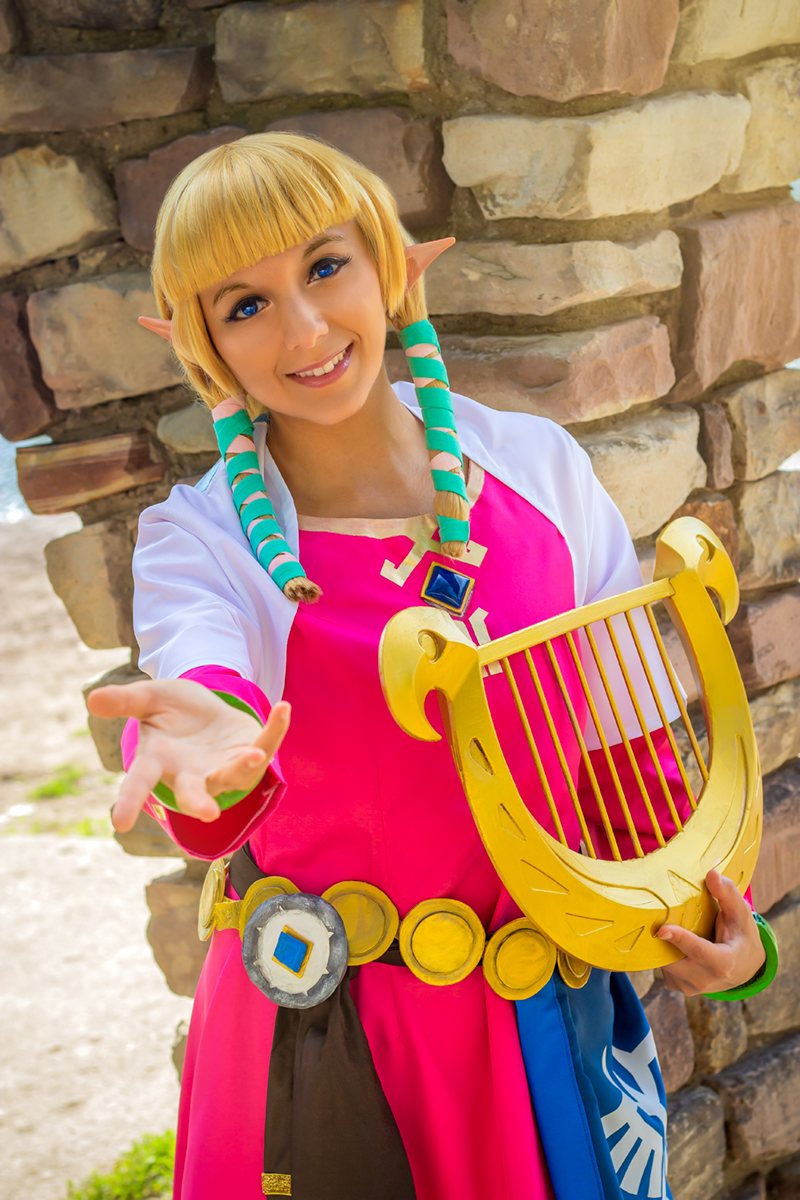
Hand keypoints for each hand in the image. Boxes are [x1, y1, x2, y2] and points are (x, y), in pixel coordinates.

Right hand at [87, 679, 289, 830]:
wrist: (207, 710)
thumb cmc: (172, 711)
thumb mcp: (149, 699)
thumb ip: (125, 701)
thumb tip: (91, 699)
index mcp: (160, 762)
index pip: (140, 783)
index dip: (129, 801)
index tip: (118, 823)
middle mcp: (192, 774)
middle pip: (193, 794)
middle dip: (199, 804)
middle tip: (207, 813)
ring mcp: (224, 769)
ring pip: (235, 775)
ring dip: (244, 767)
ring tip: (254, 755)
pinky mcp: (252, 752)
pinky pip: (267, 743)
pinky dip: (275, 728)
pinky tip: (283, 708)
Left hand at [657, 869, 764, 995]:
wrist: (743, 966)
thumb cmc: (741, 935)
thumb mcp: (740, 913)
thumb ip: (727, 893)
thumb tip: (711, 874)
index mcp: (724, 963)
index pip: (699, 952)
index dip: (680, 940)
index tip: (662, 929)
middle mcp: (706, 980)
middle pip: (675, 961)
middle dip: (661, 943)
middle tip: (651, 919)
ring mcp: (690, 987)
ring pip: (665, 965)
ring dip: (661, 948)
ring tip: (665, 928)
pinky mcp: (679, 987)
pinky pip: (662, 969)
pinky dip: (662, 954)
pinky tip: (669, 941)